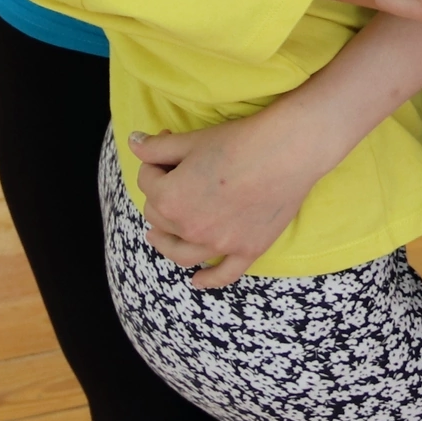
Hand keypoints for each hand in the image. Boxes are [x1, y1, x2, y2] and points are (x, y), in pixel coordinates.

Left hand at [132, 117, 318, 288]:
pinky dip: (207, 280)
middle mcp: (189, 228)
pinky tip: (197, 281)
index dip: (155, 163)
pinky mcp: (246, 250)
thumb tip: (133, 142)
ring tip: (157, 238)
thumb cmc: (239, 140)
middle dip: (160, 197)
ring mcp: (218, 244)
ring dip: (166, 244)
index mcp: (170, 199)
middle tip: (174, 178)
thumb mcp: (192, 140)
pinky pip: (223, 274)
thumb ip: (157, 147)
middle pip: (160, 218)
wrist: (288, 150)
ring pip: (181, 253)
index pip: (148, 182)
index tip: (167, 146)